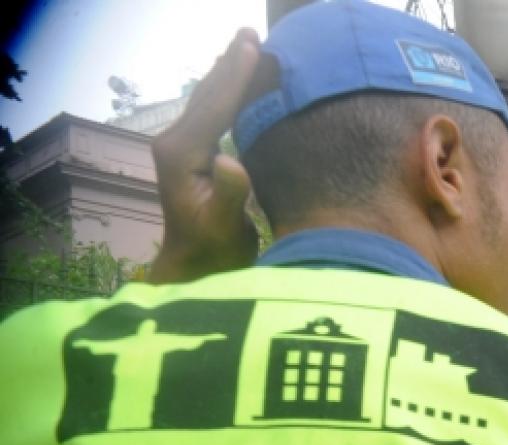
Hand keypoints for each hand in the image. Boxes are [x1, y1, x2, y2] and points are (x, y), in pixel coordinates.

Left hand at [148, 28, 262, 283]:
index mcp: (181, 155)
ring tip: (245, 45)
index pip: (212, 107)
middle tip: (249, 32)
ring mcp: (180, 147)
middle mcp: (175, 144)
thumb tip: (230, 160)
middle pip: (206, 94)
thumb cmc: (213, 252)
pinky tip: (239, 82)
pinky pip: (212, 113)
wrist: (194, 267)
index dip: (234, 77)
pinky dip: (228, 92)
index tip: (252, 48)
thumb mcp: (224, 228)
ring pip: (207, 100)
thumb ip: (228, 195)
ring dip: (227, 72)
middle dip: (228, 63)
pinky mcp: (191, 154)